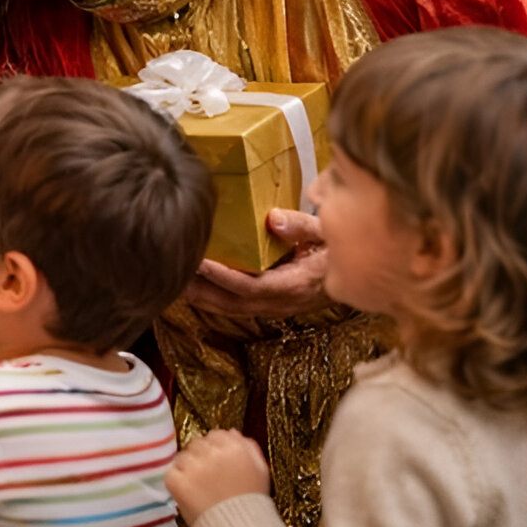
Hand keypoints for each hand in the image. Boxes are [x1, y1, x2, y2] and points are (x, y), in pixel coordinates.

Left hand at [165, 429, 270, 526]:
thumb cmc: (252, 505)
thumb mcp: (260, 471)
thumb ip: (247, 447)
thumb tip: (232, 432)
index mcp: (235, 447)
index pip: (216, 435)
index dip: (216, 451)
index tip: (218, 465)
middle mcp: (213, 452)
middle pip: (198, 444)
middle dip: (202, 458)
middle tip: (210, 480)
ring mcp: (193, 466)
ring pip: (184, 456)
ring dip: (189, 469)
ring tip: (202, 490)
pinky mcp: (177, 480)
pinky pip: (171, 472)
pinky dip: (177, 481)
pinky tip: (191, 494)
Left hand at [180, 209, 329, 317]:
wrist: (356, 274)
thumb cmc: (339, 250)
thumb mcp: (327, 234)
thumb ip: (301, 226)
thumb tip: (274, 219)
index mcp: (294, 286)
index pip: (250, 286)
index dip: (222, 277)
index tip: (198, 262)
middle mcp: (279, 303)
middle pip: (230, 303)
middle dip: (199, 290)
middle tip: (171, 272)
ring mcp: (272, 308)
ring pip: (227, 308)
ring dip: (199, 297)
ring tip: (170, 280)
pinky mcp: (265, 305)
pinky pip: (231, 306)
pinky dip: (208, 298)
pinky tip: (188, 286)